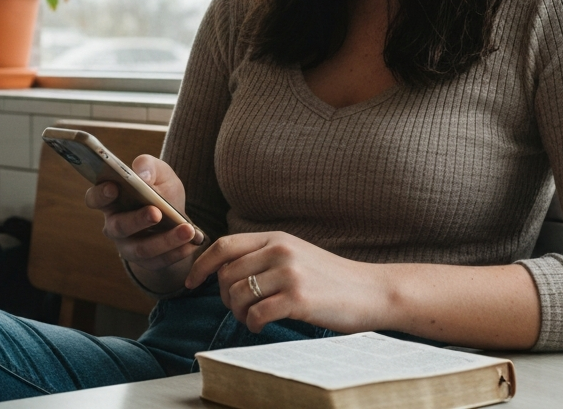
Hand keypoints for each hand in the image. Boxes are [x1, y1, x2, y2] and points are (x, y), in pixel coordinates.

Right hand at [84, 154, 200, 271]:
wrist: (176, 218)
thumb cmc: (161, 191)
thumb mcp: (160, 173)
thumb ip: (149, 166)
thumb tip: (142, 175)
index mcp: (112, 200)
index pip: (95, 198)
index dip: (100, 194)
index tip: (113, 187)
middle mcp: (115, 225)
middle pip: (119, 226)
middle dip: (137, 220)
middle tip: (156, 212)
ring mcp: (128, 246)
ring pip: (141, 249)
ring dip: (165, 240)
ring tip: (187, 230)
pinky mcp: (147, 262)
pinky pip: (159, 261)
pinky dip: (176, 253)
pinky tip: (191, 245)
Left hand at [185, 232, 389, 333]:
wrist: (372, 291)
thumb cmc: (332, 278)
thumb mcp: (296, 255)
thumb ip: (264, 256)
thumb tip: (223, 271)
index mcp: (277, 238)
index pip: (224, 245)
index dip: (201, 265)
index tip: (191, 282)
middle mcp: (281, 251)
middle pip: (226, 274)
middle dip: (224, 297)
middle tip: (239, 308)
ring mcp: (290, 274)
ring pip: (237, 296)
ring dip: (238, 313)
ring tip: (253, 318)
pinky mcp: (298, 299)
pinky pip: (256, 315)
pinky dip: (254, 324)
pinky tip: (264, 325)